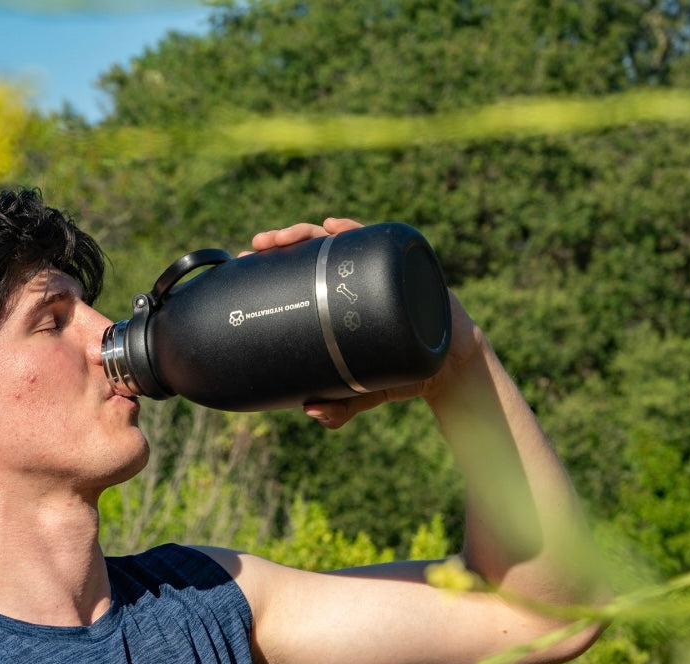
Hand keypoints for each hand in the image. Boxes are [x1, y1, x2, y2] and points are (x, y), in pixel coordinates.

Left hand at [246, 216, 485, 429]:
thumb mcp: (362, 392)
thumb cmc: (398, 373)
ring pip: (334, 240)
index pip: (295, 275)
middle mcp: (350, 279)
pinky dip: (353, 229)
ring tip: (283, 237)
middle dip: (280, 242)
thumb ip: (339, 407)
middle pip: (308, 251)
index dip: (268, 267)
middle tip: (256, 248)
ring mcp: (374, 268)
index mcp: (333, 301)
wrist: (447, 366)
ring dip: (305, 232)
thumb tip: (310, 410)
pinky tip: (333, 226)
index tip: (242, 267)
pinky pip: (374, 240)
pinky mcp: (401, 264)